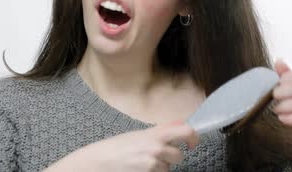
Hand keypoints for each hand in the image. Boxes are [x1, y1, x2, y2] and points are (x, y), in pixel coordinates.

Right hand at [75, 121, 198, 171]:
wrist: (97, 162)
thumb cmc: (115, 148)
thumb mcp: (138, 134)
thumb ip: (160, 131)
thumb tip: (180, 125)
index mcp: (155, 133)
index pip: (186, 131)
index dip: (193, 137)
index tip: (192, 143)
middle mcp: (157, 147)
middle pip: (179, 155)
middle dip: (172, 157)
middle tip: (158, 156)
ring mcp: (153, 163)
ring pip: (168, 168)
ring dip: (160, 167)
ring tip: (142, 163)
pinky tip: (139, 169)